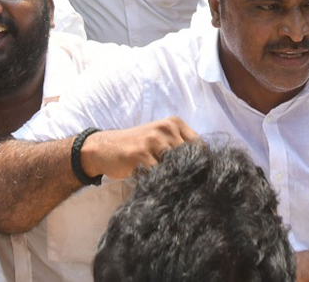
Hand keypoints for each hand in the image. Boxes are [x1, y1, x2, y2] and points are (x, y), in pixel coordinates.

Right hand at [80, 117, 198, 180]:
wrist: (104, 148)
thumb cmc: (136, 146)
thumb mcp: (160, 139)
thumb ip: (179, 148)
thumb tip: (204, 168)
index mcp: (174, 123)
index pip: (200, 145)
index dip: (200, 163)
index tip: (197, 176)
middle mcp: (166, 128)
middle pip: (189, 157)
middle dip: (188, 173)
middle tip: (182, 185)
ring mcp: (154, 140)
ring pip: (175, 166)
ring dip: (173, 179)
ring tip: (167, 185)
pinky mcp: (141, 154)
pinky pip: (158, 173)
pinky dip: (158, 182)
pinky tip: (153, 184)